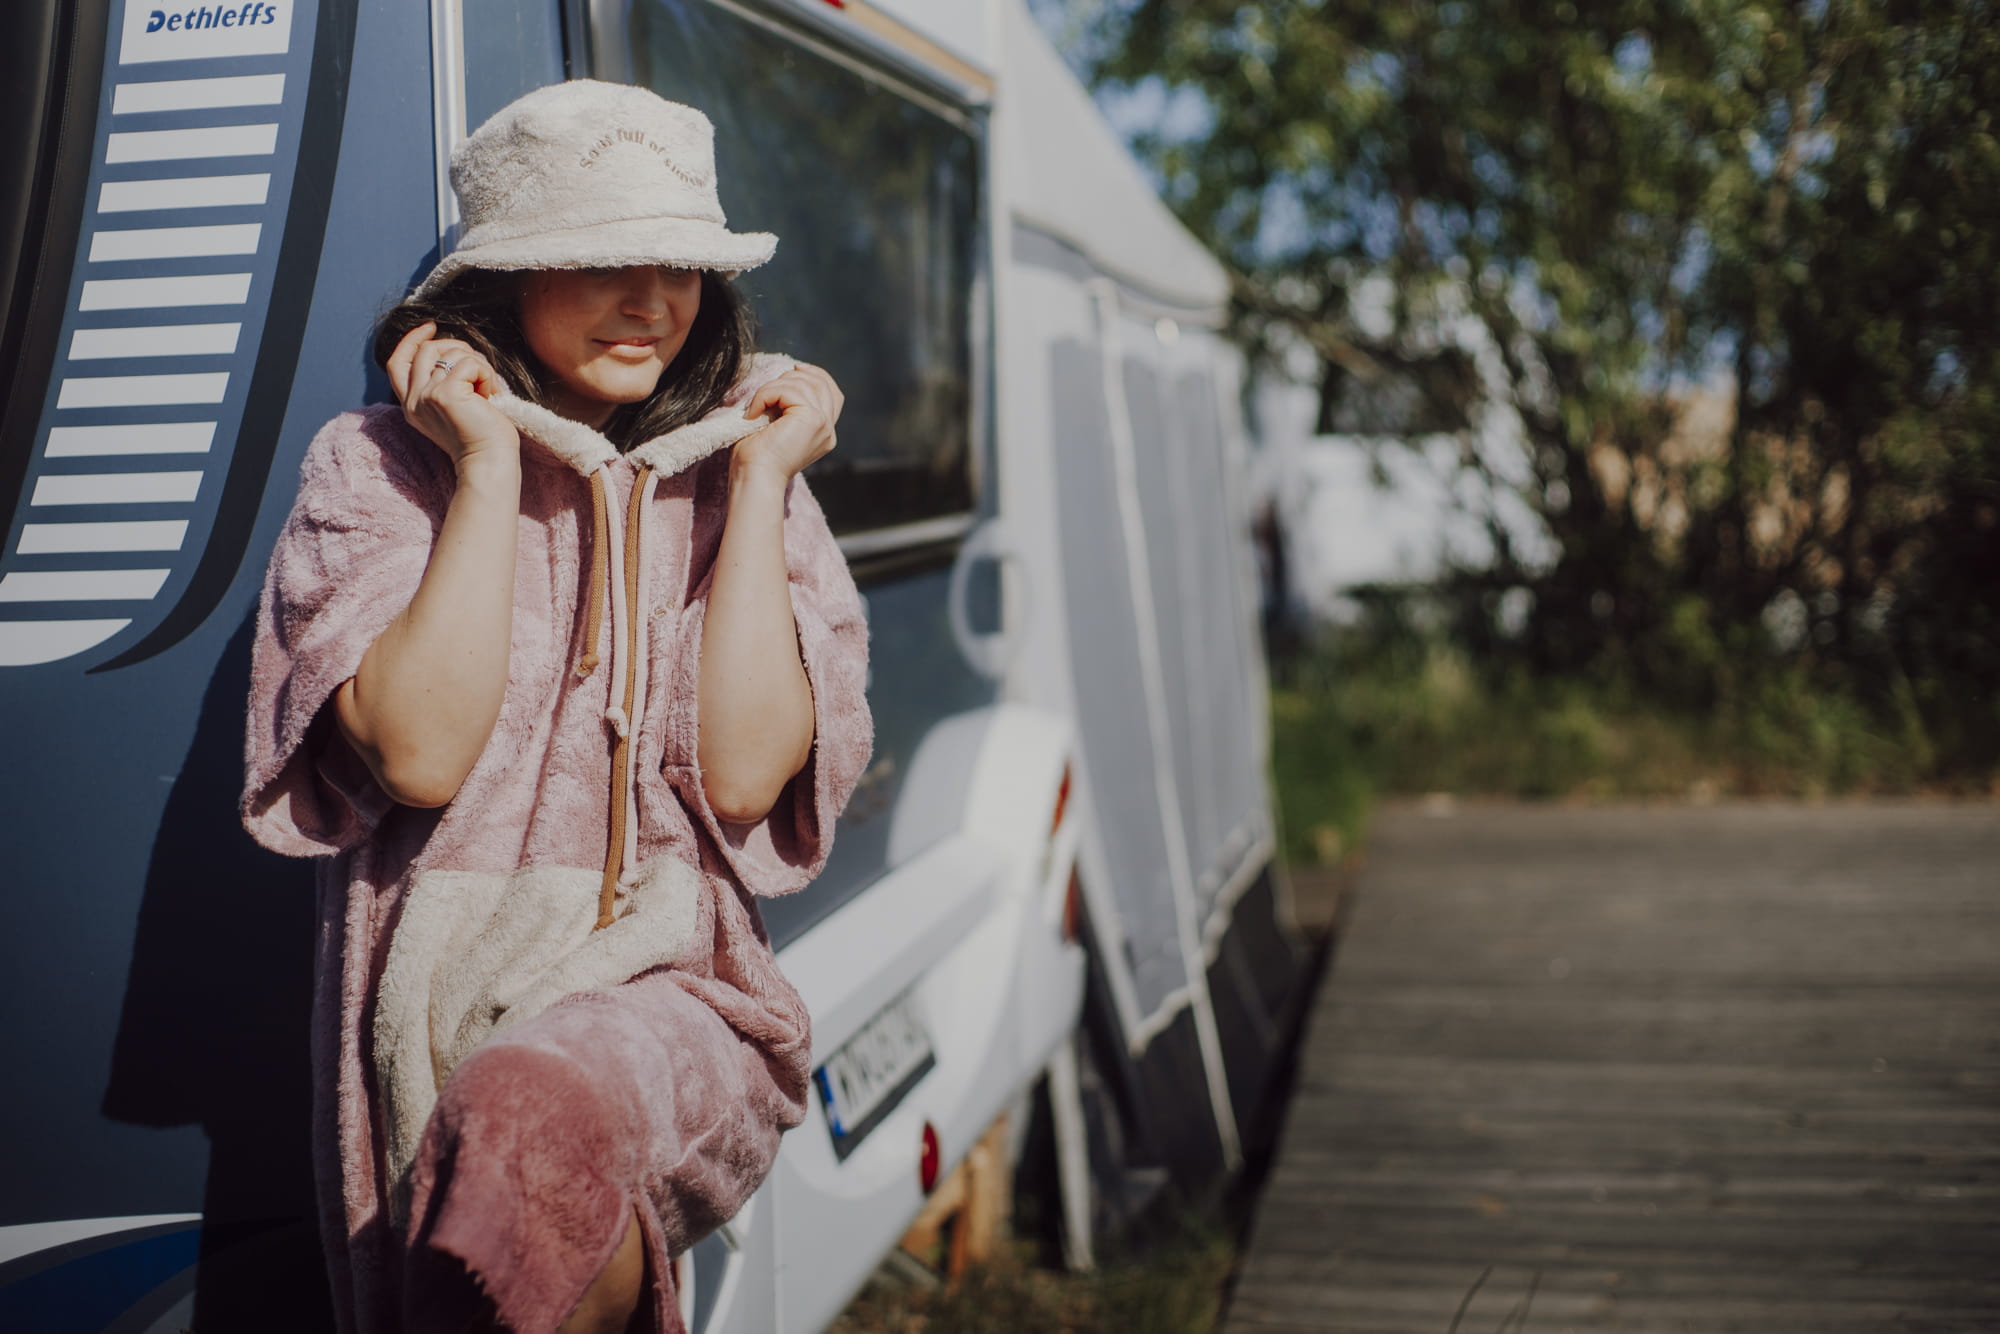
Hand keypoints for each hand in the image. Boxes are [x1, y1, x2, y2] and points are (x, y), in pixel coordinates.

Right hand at [386, 321, 518, 469]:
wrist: (489, 463)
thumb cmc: (481, 437)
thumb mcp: (453, 407)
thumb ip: (442, 383)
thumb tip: (451, 350)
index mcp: (412, 405)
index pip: (397, 362)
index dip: (411, 340)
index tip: (430, 327)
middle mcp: (413, 401)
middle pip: (426, 350)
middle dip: (457, 348)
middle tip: (478, 365)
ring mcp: (426, 396)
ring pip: (451, 353)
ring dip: (478, 364)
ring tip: (488, 390)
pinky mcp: (445, 394)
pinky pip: (469, 364)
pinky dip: (486, 374)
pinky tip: (492, 396)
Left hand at [735, 363, 843, 482]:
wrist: (754, 478)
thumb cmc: (756, 458)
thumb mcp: (777, 424)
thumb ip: (788, 405)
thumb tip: (787, 375)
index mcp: (823, 433)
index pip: (832, 393)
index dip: (815, 374)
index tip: (793, 367)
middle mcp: (828, 430)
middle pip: (821, 382)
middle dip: (791, 377)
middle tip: (766, 392)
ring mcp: (823, 424)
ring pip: (803, 383)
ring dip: (773, 387)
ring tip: (756, 407)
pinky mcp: (812, 419)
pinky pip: (790, 390)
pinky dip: (766, 394)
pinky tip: (754, 413)